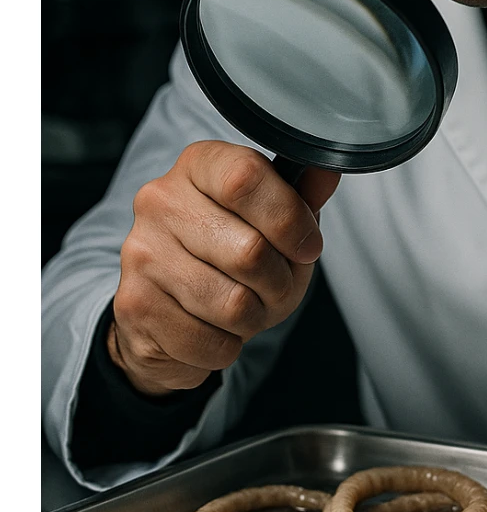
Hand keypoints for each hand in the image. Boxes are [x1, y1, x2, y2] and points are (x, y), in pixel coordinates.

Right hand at [109, 141, 340, 395]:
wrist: (163, 308)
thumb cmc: (226, 253)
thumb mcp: (271, 220)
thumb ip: (300, 197)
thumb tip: (326, 169)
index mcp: (199, 165)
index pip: (246, 178)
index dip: (290, 220)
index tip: (307, 246)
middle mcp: (161, 201)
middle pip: (250, 251)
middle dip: (279, 283)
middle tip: (272, 287)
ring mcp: (142, 253)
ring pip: (233, 304)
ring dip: (254, 318)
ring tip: (243, 307)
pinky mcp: (135, 305)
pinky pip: (210, 342)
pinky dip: (226, 346)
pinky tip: (213, 328)